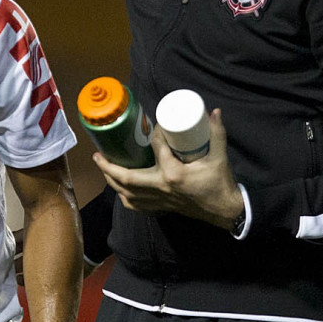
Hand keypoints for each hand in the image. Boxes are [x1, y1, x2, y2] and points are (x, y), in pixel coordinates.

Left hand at [92, 109, 243, 229]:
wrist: (225, 210)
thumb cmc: (220, 183)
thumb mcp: (220, 157)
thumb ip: (217, 133)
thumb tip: (213, 111)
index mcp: (174, 174)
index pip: (157, 149)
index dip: (153, 134)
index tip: (153, 125)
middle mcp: (162, 188)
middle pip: (128, 178)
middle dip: (109, 167)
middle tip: (98, 155)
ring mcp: (160, 200)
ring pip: (128, 194)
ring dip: (113, 182)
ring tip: (104, 169)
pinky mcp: (162, 207)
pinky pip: (137, 206)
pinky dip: (125, 198)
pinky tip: (121, 190)